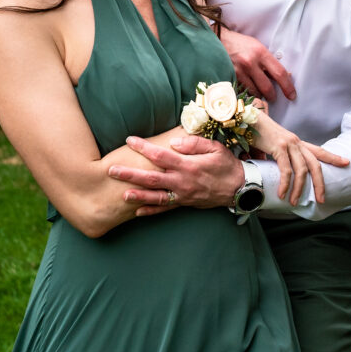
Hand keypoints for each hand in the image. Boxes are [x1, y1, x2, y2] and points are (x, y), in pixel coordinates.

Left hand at [109, 135, 243, 214]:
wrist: (239, 188)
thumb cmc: (226, 165)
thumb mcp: (215, 148)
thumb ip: (194, 143)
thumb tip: (173, 143)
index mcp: (188, 165)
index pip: (161, 156)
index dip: (144, 148)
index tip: (130, 140)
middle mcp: (182, 182)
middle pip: (152, 178)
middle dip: (130, 174)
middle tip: (112, 170)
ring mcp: (182, 195)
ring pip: (156, 196)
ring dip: (138, 195)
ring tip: (122, 194)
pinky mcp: (185, 203)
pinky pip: (165, 209)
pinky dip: (151, 211)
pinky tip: (137, 211)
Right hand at [219, 27, 295, 101]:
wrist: (219, 39)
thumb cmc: (241, 44)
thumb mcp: (259, 48)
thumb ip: (269, 62)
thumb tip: (284, 76)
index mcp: (261, 53)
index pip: (279, 73)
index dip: (287, 86)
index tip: (292, 95)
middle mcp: (250, 62)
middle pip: (267, 87)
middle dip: (272, 96)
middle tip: (273, 97)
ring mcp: (239, 71)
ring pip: (254, 92)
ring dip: (259, 95)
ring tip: (259, 92)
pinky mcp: (229, 77)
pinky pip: (242, 91)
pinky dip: (247, 93)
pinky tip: (247, 89)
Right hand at [254, 114, 349, 204]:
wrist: (248, 119)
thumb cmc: (259, 134)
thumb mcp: (273, 147)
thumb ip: (278, 159)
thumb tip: (274, 175)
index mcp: (297, 143)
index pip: (319, 151)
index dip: (333, 157)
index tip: (346, 162)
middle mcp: (296, 143)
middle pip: (315, 164)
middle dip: (320, 183)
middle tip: (322, 198)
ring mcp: (289, 145)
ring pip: (302, 170)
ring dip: (299, 189)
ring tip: (294, 201)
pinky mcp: (279, 147)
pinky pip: (286, 170)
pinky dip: (285, 183)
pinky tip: (282, 193)